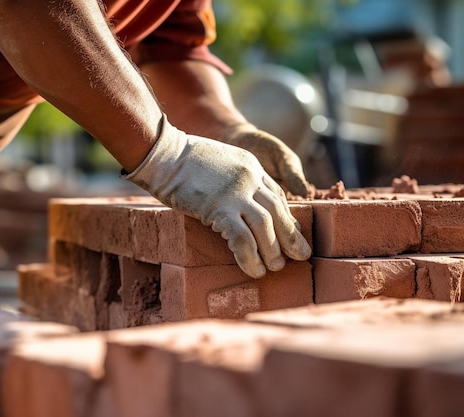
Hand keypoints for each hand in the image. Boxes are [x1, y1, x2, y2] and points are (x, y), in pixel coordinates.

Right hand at [123, 115, 311, 277]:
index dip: (287, 217)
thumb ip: (233, 179)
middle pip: (278, 210)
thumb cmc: (181, 159)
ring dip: (273, 251)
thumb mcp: (218, 162)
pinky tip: (254, 271)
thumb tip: (235, 205)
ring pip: (266, 226)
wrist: (162, 153)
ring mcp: (235, 192)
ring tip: (275, 268)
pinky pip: (242, 239)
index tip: (291, 234)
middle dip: (291, 236)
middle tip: (301, 256)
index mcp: (251, 165)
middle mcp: (249, 177)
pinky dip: (250, 258)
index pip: (277, 195)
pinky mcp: (219, 208)